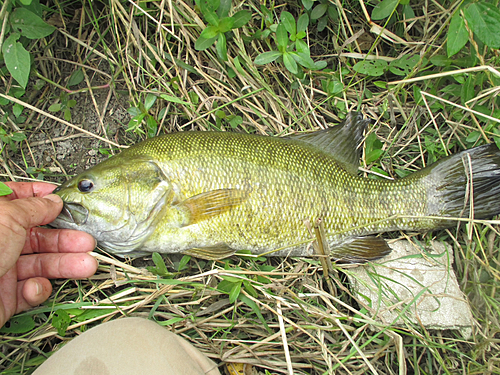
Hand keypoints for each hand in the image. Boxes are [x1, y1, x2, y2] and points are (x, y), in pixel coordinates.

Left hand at [0, 182, 97, 327]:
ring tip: (86, 265)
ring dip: (65, 264)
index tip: (65, 201)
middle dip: (65, 239)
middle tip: (86, 240)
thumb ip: (34, 207)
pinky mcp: (4, 295)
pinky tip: (34, 287)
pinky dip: (37, 289)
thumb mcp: (7, 218)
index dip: (43, 198)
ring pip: (40, 263)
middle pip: (37, 235)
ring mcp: (0, 268)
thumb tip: (52, 201)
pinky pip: (30, 289)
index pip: (19, 200)